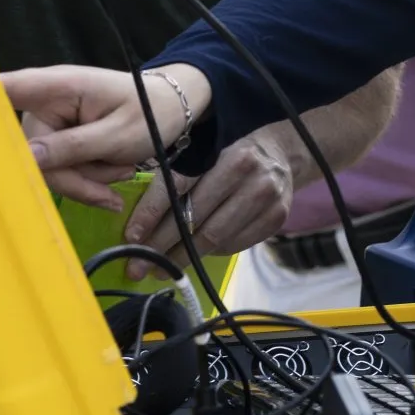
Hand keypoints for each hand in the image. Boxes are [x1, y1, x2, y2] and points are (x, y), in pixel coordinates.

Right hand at [0, 64, 211, 206]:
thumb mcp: (117, 134)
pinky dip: (88, 181)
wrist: (175, 111)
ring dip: (86, 179)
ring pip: (47, 170)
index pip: (4, 88)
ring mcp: (51, 124)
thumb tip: (27, 160)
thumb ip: (73, 148)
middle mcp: (45, 103)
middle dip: (72, 174)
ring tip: (122, 168)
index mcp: (56, 87)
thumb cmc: (151, 110)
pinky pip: (60, 173)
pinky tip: (114, 180)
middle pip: (30, 152)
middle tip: (114, 179)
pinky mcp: (60, 141)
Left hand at [120, 131, 294, 280]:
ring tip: (161, 267)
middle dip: (160, 245)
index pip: (179, 184)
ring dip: (182, 257)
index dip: (151, 212)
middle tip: (138, 266)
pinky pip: (234, 244)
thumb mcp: (205, 147)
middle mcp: (247, 171)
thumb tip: (138, 213)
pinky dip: (210, 252)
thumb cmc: (230, 149)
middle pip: (194, 217)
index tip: (131, 237)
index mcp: (222, 149)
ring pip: (213, 237)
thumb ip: (177, 171)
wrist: (283, 150)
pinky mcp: (276, 216)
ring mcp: (266, 195)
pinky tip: (195, 254)